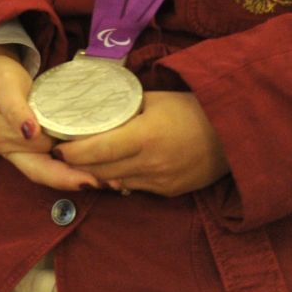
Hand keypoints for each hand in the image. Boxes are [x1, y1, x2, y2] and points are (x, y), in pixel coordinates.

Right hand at [0, 47, 100, 191]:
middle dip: (81, 180)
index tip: (89, 181)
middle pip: (54, 173)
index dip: (63, 179)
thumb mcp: (2, 89)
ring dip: (86, 170)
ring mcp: (35, 142)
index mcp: (8, 146)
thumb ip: (15, 110)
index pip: (38, 171)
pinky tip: (103, 153)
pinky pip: (66, 147)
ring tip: (116, 175)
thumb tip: (30, 132)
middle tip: (113, 182)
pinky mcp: (47, 131)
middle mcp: (23, 151)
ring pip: (62, 163)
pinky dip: (84, 154)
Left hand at [54, 91, 229, 197]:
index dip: (71, 151)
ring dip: (97, 173)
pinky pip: (134, 187)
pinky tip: (115, 166)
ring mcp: (160, 182)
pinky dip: (120, 178)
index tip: (56, 145)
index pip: (95, 151)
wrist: (234, 134)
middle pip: (99, 171)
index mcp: (144, 137)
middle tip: (62, 153)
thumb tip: (92, 110)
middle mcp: (150, 164)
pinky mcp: (168, 192)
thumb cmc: (192, 109)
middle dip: (77, 163)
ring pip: (114, 182)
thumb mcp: (154, 100)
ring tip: (83, 160)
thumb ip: (123, 108)